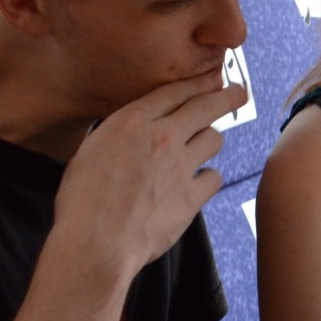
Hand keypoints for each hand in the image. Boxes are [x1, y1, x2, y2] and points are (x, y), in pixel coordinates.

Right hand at [51, 69, 246, 281]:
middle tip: (238, 93)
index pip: (174, 91)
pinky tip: (198, 184)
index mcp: (131, 122)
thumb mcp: (89, 152)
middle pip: (207, 106)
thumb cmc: (81, 202)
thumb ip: (119, 135)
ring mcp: (180, 167)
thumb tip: (134, 130)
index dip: (198, 81)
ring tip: (202, 147)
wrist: (95, 244)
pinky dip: (207, 179)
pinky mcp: (192, 197)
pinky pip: (214, 177)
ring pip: (214, 139)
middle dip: (228, 96)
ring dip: (209, 140)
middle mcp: (161, 137)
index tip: (214, 77)